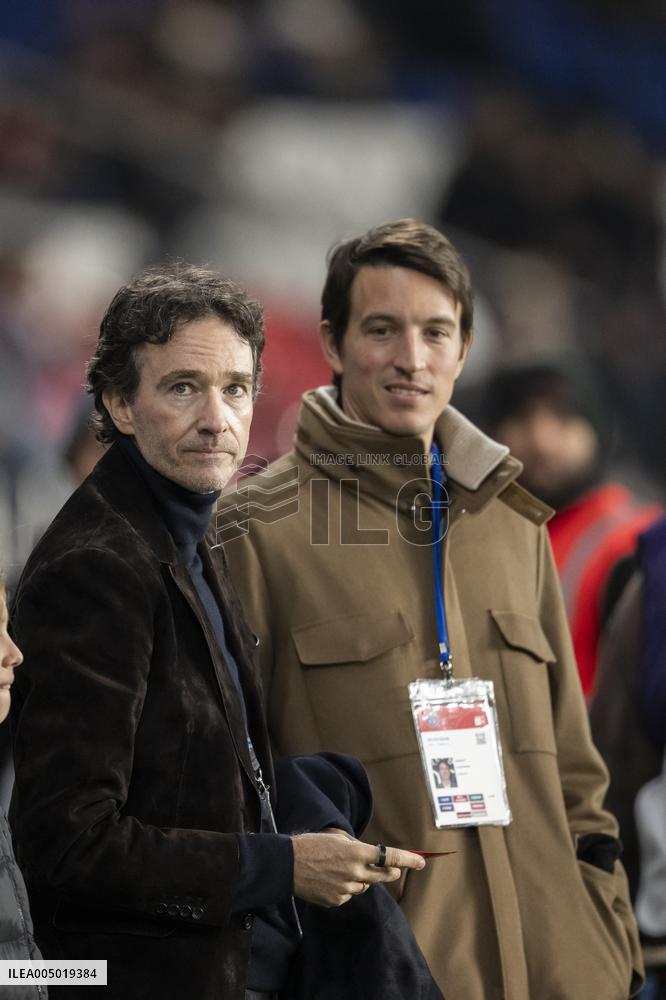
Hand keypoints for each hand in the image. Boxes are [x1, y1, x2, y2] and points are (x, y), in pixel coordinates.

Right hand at [292, 829, 425, 907]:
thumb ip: (356, 846)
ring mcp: (347, 889)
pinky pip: (349, 895)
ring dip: (362, 879)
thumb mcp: (337, 837)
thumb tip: (368, 853)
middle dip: (391, 873)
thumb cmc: (312, 845)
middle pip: (383, 876)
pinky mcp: (337, 901)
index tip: (421, 862)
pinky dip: (346, 888)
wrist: (288, 865)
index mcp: (357, 852)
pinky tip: (332, 880)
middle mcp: (355, 872)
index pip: (389, 857)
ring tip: (343, 870)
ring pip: (364, 886)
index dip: (407, 860)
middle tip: (395, 871)